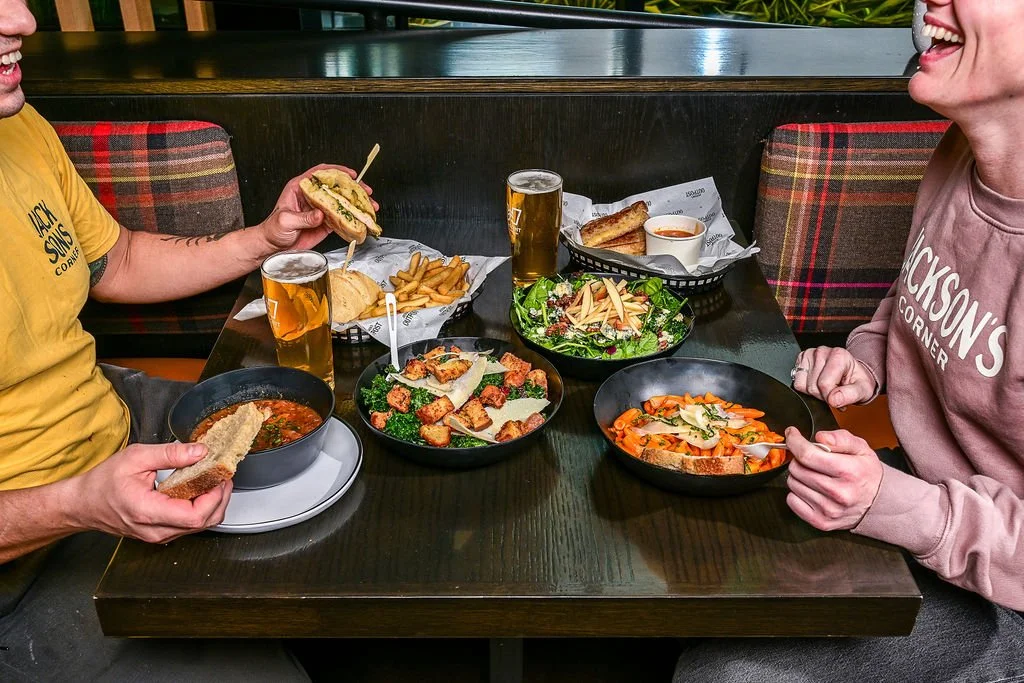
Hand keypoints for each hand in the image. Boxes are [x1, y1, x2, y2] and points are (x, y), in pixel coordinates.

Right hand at [71, 442, 231, 543]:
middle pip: (204, 522)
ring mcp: (159, 535)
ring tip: (213, 480)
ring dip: (214, 503)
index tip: (220, 476)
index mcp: (148, 512)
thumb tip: (200, 451)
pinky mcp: (162, 533)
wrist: (83, 504)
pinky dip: (202, 508)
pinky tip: (200, 490)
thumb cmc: (102, 483)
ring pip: (200, 526)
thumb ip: (170, 454)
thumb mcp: (135, 458)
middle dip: (221, 498)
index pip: (195, 515)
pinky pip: (190, 525)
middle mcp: (156, 530)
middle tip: (223, 475)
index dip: (215, 496)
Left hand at [258, 164, 378, 251]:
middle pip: (336, 187)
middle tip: (365, 191)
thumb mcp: (285, 221)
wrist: (273, 247)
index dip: (337, 171)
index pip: (320, 173)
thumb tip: (320, 214)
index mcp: (300, 188)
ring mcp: (320, 210)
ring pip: (342, 202)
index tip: (350, 174)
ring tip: (369, 207)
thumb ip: (303, 217)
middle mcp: (312, 197)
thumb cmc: (273, 230)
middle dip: (353, 188)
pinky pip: (342, 218)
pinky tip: (362, 220)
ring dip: (357, 204)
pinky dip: (353, 219)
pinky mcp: (325, 223)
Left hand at [785, 428, 882, 530]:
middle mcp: (838, 493)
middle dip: (799, 459)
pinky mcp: (820, 522)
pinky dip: (797, 493)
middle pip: (797, 469)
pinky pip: (792, 501)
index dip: (794, 442)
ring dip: (799, 475)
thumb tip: (820, 438)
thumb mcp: (861, 449)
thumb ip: (840, 438)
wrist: (879, 504)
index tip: (792, 435)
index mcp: (849, 471)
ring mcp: (828, 509)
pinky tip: (811, 489)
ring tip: (815, 475)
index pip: (808, 455)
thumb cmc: (867, 474)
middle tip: (810, 459)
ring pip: (793, 484)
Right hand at [792, 346, 876, 407]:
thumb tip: (834, 400)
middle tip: (834, 391)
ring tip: (827, 387)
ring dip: (814, 392)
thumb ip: (850, 395)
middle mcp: (822, 352)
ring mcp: (809, 354)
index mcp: (839, 355)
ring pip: (802, 386)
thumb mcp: (863, 390)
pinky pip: (797, 383)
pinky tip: (818, 383)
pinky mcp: (800, 360)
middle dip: (823, 395)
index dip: (831, 397)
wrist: (852, 373)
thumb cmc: (857, 380)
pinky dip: (806, 388)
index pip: (825, 384)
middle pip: (813, 386)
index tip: (839, 396)